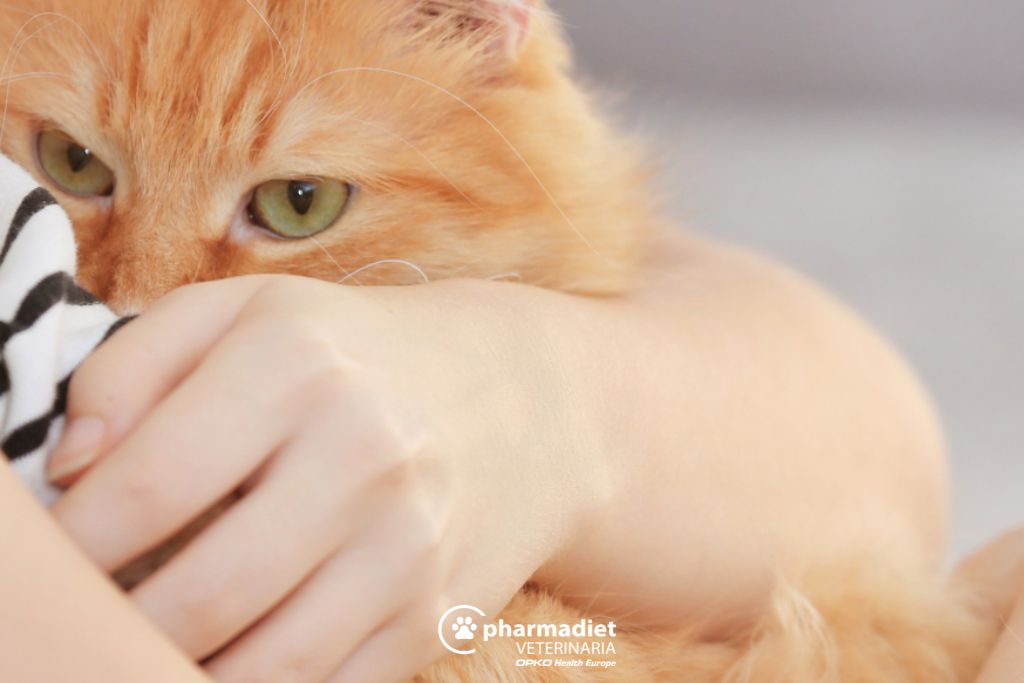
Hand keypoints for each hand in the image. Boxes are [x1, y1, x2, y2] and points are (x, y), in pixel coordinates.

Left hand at [48, 275, 597, 682]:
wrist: (522, 401)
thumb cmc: (356, 355)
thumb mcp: (248, 314)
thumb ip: (133, 365)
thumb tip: (69, 465)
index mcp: (297, 364)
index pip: (143, 488)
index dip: (69, 547)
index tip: (46, 564)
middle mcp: (364, 455)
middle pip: (198, 596)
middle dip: (114, 627)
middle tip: (87, 621)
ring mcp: (410, 544)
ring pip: (262, 667)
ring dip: (181, 670)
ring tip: (150, 642)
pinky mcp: (437, 612)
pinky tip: (231, 658)